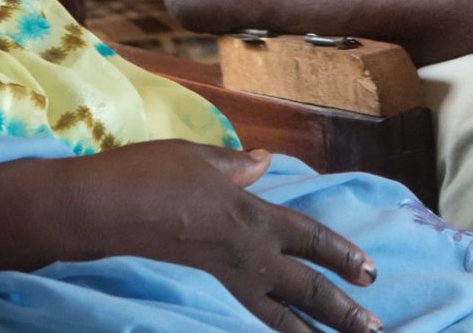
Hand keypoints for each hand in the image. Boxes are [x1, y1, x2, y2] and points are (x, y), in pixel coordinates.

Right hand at [0, 142, 381, 330]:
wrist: (100, 211)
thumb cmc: (149, 175)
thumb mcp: (199, 158)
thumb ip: (236, 165)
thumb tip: (263, 161)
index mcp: (254, 215)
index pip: (311, 236)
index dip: (342, 253)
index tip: (369, 270)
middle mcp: (246, 254)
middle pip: (306, 288)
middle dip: (342, 308)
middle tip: (372, 325)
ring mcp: (221, 278)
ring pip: (277, 314)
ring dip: (310, 330)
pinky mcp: (197, 289)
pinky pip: (242, 315)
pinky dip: (264, 328)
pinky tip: (272, 332)